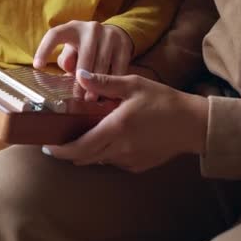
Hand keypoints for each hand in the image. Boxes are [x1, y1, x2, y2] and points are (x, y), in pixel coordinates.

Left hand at [33, 21, 132, 99]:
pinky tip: (109, 94)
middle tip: (79, 97)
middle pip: (84, 56)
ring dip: (97, 84)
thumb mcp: (73, 50)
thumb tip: (68, 69)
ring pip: (101, 63)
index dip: (44, 49)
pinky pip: (118, 67)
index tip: (37, 66)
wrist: (115, 35)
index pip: (54, 35)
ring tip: (92, 99)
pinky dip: (113, 82)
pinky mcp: (123, 44)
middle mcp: (91, 28)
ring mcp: (109, 35)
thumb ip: (67, 60)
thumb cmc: (86, 48)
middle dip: (82, 79)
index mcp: (72, 28)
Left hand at [42, 70, 208, 172]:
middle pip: (84, 158)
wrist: (193, 124)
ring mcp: (129, 160)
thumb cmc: (164, 101)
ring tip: (82, 137)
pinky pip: (113, 162)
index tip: (48, 146)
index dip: (61, 150)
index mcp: (116, 128)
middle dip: (68, 153)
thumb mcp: (134, 85)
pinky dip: (105, 153)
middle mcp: (120, 149)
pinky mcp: (138, 165)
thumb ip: (104, 82)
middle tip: (58, 143)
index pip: (79, 147)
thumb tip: (80, 75)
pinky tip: (109, 139)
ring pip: (98, 161)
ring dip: (86, 153)